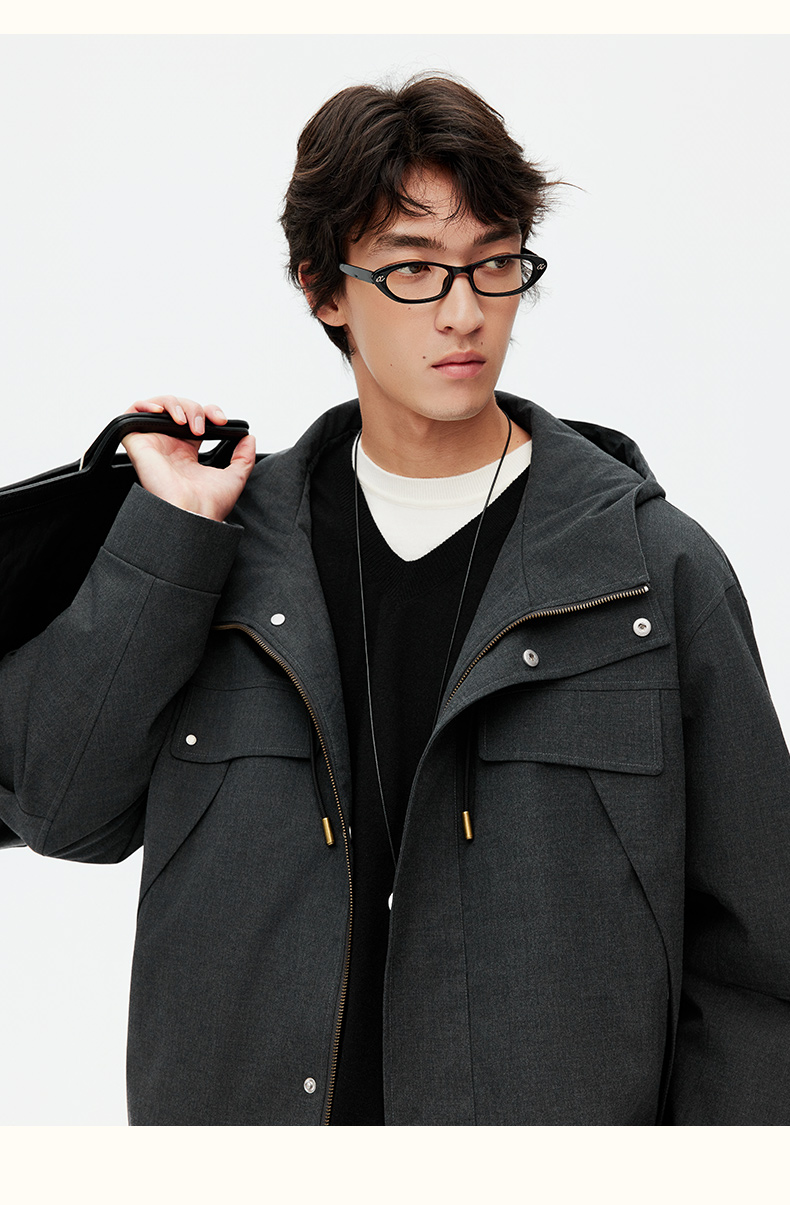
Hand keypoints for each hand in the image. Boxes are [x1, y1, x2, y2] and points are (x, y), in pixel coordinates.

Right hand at [121, 396, 255, 521]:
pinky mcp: (137, 443)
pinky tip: (161, 412)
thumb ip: (244, 457)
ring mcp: (153, 443)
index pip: (194, 419)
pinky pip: (131, 413)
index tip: (221, 421)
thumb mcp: (235, 477)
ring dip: (176, 404)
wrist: (191, 515)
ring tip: (185, 421)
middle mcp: (168, 447)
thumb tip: (249, 439)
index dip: (208, 412)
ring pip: (158, 407)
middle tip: (204, 426)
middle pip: (178, 409)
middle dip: (195, 408)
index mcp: (187, 454)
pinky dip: (144, 404)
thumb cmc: (208, 505)